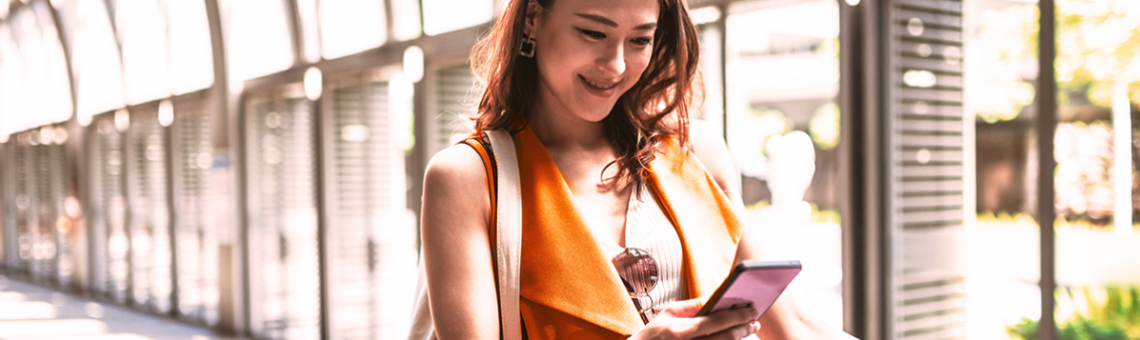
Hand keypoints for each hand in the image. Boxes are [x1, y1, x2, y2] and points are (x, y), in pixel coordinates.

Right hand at [629, 298, 760, 339]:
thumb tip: (716, 297)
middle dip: (743, 328)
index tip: (751, 309)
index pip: (717, 321)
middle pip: (725, 338)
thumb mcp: (668, 313)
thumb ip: (693, 306)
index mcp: (681, 330)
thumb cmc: (654, 333)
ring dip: (738, 338)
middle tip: (755, 320)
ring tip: (747, 329)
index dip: (737, 315)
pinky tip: (732, 338)